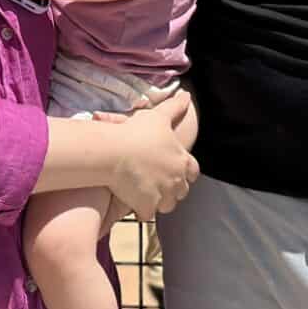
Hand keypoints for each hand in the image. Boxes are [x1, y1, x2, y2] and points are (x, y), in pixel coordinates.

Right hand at [107, 91, 199, 221]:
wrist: (115, 152)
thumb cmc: (136, 132)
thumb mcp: (158, 116)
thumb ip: (175, 107)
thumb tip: (186, 94)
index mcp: (182, 160)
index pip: (192, 171)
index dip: (184, 171)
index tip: (174, 169)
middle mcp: (177, 181)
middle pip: (181, 191)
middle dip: (171, 187)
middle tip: (156, 180)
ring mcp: (163, 196)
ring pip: (167, 205)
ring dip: (159, 200)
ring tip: (145, 192)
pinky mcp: (147, 206)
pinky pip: (147, 213)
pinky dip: (141, 209)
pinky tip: (132, 201)